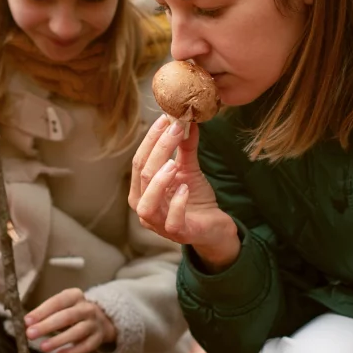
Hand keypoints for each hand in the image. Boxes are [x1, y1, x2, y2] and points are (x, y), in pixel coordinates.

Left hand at [24, 288, 115, 352]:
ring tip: (43, 347)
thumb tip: (26, 325)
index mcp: (75, 296)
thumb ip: (45, 314)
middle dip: (47, 325)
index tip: (26, 321)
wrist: (101, 320)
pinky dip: (73, 352)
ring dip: (59, 340)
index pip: (57, 302)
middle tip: (30, 334)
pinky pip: (86, 346)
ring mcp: (94, 323)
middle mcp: (86, 308)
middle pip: (67, 316)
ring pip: (77, 332)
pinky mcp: (98, 338)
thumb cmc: (72, 313)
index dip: (42, 311)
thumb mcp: (62, 308)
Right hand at [129, 115, 239, 270]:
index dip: (151, 139)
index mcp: (142, 190)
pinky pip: (172, 222)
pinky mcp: (178, 234)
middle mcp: (144, 207)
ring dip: (159, 182)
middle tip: (175, 129)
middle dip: (158, 150)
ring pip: (148, 203)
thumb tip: (186, 121)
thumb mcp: (188, 169)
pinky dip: (177, 204)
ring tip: (173, 163)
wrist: (212, 226)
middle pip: (143, 176)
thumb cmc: (193, 199)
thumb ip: (184, 148)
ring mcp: (159, 224)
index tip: (166, 118)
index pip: (139, 161)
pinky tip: (185, 188)